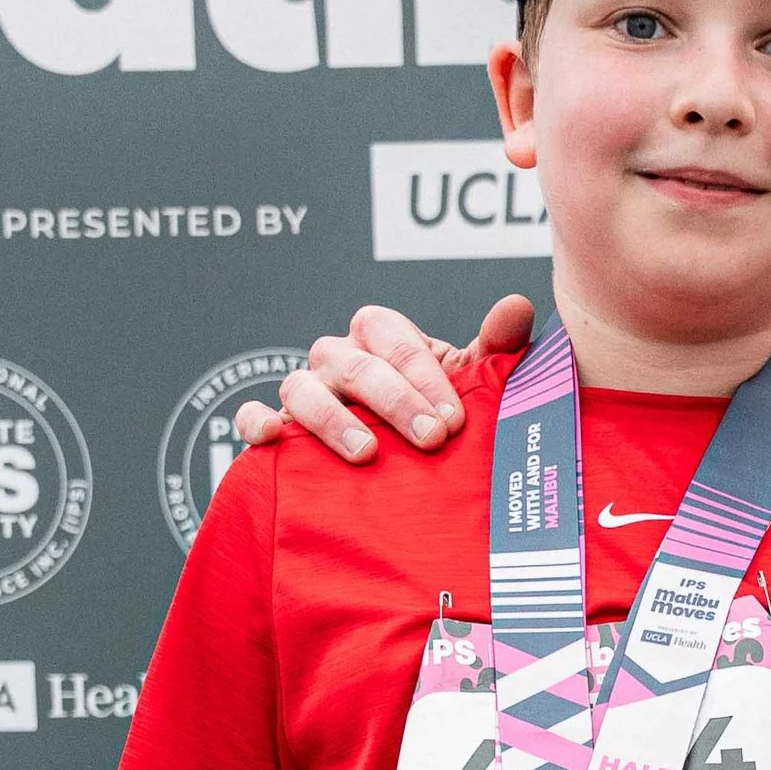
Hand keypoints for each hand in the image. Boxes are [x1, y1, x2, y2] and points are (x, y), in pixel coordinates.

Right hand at [231, 295, 536, 459]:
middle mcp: (338, 358)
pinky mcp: (277, 428)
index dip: (424, 376)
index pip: (392, 338)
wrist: (405, 461)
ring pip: (301, 388)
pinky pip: (253, 417)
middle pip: (355, 365)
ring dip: (333, 419)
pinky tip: (273, 439)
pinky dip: (257, 424)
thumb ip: (493, 349)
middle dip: (395, 401)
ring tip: (367, 453)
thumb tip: (517, 307)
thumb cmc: (433, 411)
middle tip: (431, 439)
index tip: (455, 420)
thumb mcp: (466, 382)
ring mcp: (305, 391)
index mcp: (381, 338)